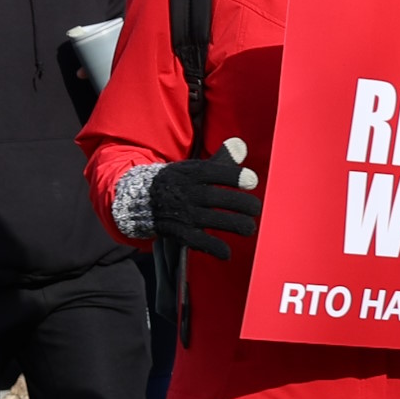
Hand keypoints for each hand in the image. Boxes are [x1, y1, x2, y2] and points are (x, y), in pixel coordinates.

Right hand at [145, 136, 260, 262]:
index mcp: (191, 173)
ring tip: (250, 228)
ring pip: (208, 220)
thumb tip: (241, 145)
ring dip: (231, 225)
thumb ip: (222, 158)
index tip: (252, 181)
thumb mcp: (197, 167)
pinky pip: (196, 241)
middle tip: (256, 208)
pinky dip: (212, 248)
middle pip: (213, 197)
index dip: (233, 176)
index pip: (212, 172)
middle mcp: (186, 192)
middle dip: (238, 203)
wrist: (143, 199)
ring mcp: (182, 213)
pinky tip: (227, 253)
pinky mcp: (178, 232)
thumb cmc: (181, 181)